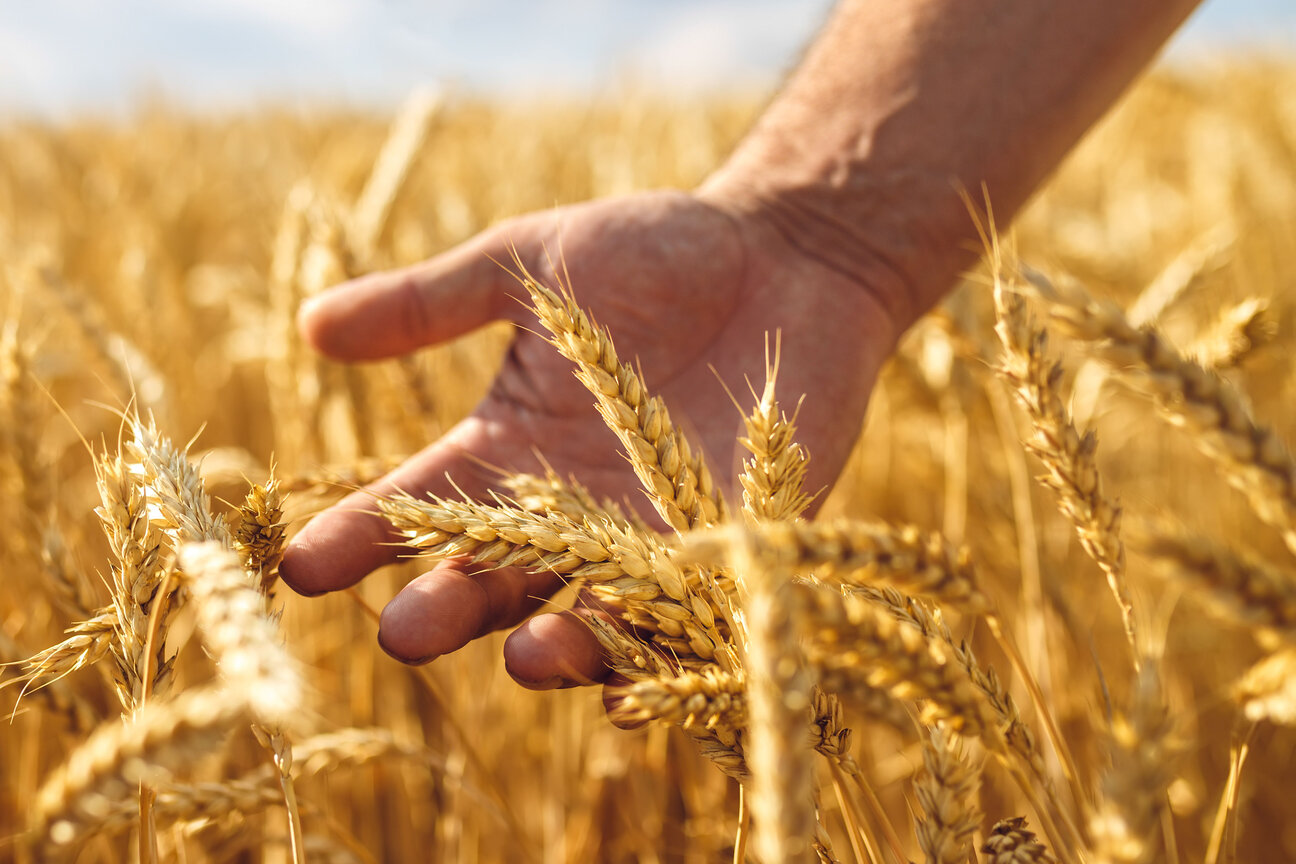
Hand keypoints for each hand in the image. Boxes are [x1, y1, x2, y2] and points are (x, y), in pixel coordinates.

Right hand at [279, 187, 897, 695]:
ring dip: (554, 644)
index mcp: (509, 448)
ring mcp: (648, 536)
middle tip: (403, 632)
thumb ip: (431, 303)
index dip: (359, 538)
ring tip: (521, 656)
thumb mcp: (530, 264)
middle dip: (447, 608)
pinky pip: (690, 618)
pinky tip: (633, 685)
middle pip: (493, 577)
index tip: (299, 565)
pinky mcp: (732, 546)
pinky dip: (662, 654)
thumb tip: (311, 327)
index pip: (419, 507)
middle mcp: (568, 510)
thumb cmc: (657, 250)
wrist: (789, 256)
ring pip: (586, 614)